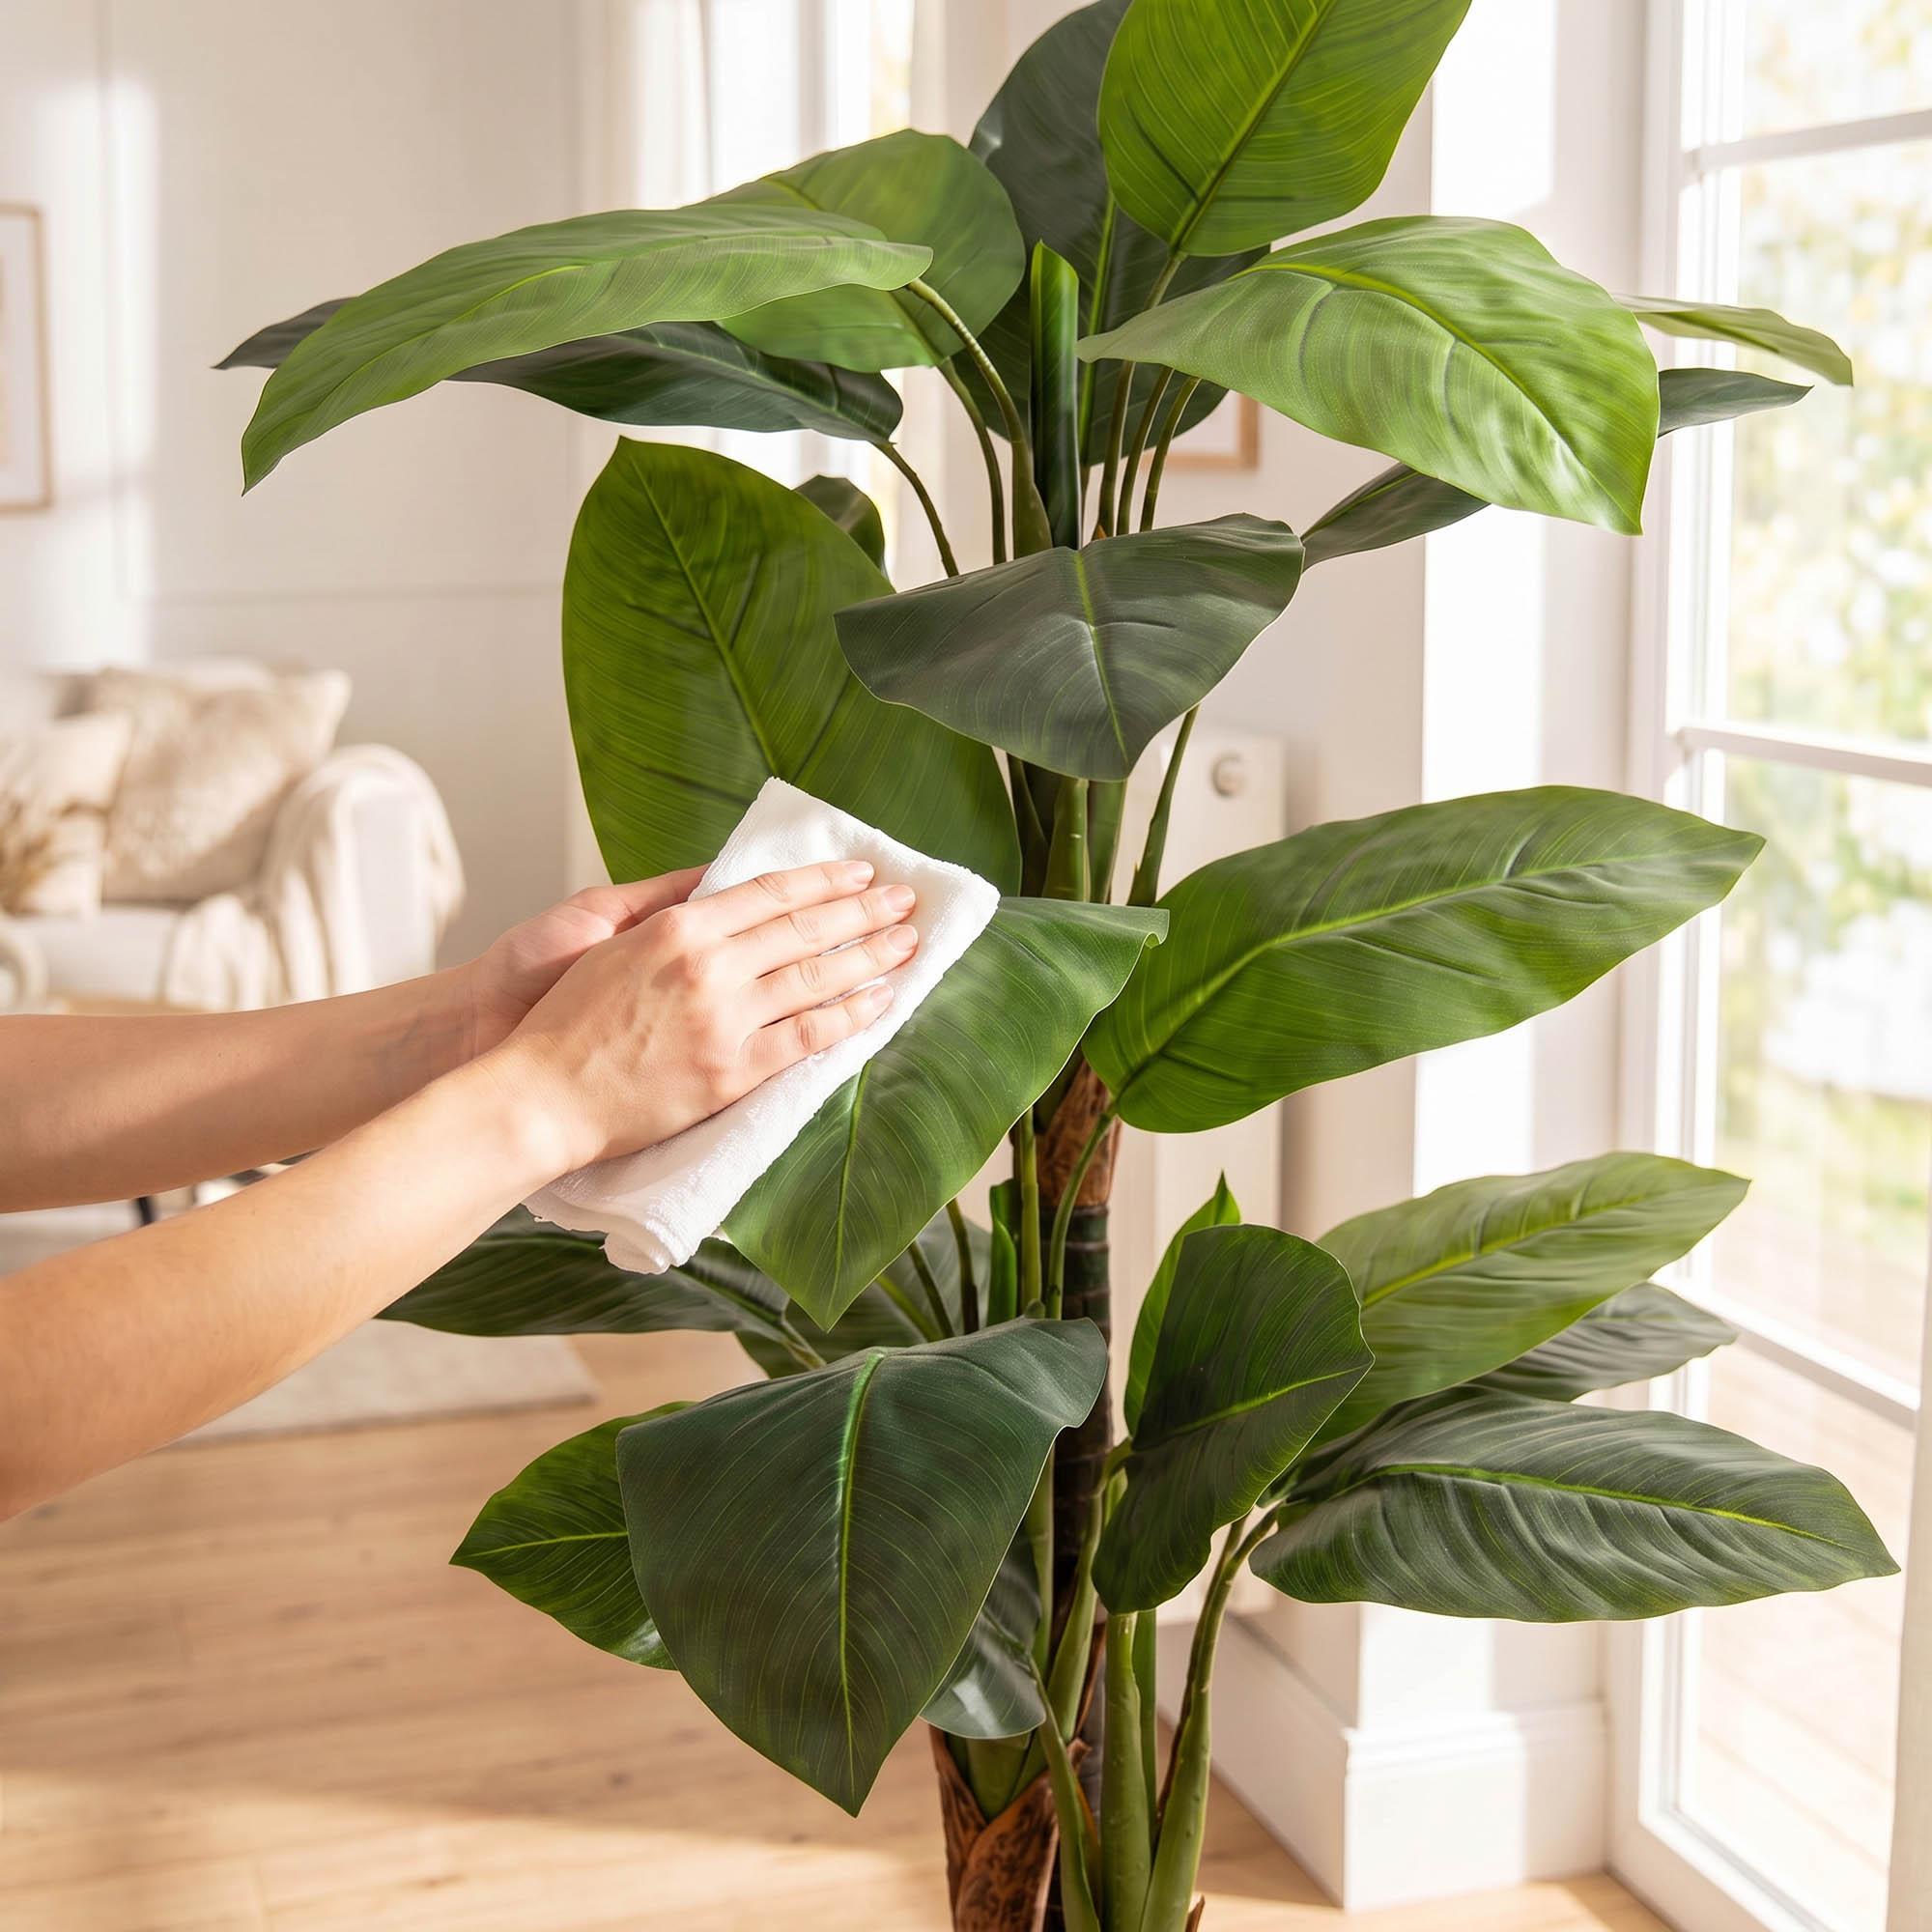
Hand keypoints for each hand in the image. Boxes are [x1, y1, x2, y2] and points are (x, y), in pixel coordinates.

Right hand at [486, 860, 918, 1172]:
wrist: (542, 1091)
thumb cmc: (567, 1018)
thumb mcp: (614, 941)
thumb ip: (674, 915)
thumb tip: (722, 892)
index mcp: (681, 928)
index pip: (772, 893)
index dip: (824, 880)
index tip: (860, 871)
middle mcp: (710, 966)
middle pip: (806, 929)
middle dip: (863, 911)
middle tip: (904, 899)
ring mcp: (725, 1020)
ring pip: (817, 978)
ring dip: (870, 958)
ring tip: (907, 944)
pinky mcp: (732, 1071)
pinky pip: (807, 1038)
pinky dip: (850, 1017)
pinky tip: (880, 1003)